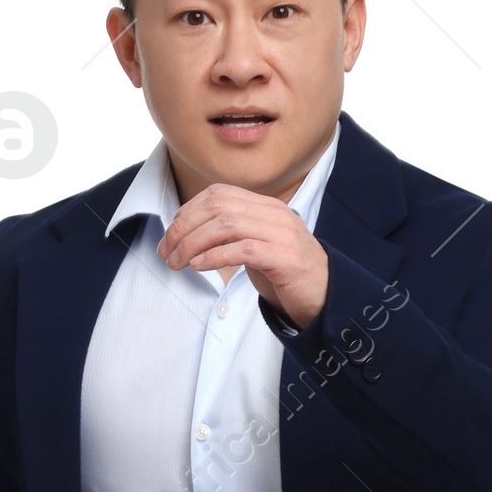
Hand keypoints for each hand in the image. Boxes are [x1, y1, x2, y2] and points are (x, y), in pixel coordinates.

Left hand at [159, 182, 328, 327]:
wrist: (325, 296)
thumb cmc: (285, 275)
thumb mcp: (255, 248)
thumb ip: (230, 236)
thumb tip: (189, 237)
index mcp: (264, 206)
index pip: (218, 195)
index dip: (187, 212)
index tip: (169, 237)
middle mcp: (273, 213)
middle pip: (218, 206)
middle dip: (184, 228)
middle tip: (167, 252)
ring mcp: (281, 233)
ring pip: (227, 224)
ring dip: (194, 244)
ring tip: (178, 263)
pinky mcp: (285, 257)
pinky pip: (243, 249)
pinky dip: (215, 256)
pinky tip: (199, 266)